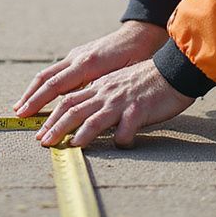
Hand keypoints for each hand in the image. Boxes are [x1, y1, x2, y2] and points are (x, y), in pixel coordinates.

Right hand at [14, 21, 167, 119]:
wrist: (139, 34)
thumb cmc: (135, 58)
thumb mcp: (122, 76)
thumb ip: (101, 89)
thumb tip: (84, 106)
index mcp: (86, 64)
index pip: (55, 84)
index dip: (38, 101)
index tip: (25, 114)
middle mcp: (77, 57)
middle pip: (45, 78)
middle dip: (30, 97)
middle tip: (17, 114)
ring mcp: (76, 55)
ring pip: (48, 73)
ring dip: (34, 90)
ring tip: (22, 106)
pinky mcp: (78, 55)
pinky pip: (56, 70)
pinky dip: (44, 83)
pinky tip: (40, 93)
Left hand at [35, 59, 194, 147]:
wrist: (174, 70)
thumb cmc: (148, 80)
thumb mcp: (119, 85)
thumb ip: (103, 96)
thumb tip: (87, 115)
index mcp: (101, 85)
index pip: (69, 99)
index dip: (52, 115)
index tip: (41, 130)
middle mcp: (106, 91)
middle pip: (73, 107)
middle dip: (55, 125)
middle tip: (42, 141)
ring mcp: (122, 100)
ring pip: (93, 117)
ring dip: (77, 133)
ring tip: (66, 146)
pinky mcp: (139, 108)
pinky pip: (126, 128)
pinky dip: (120, 139)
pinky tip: (117, 146)